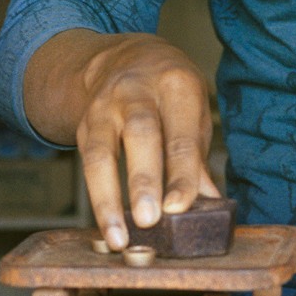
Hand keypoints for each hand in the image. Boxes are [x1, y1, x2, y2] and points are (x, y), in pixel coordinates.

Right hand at [63, 33, 220, 248]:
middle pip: (140, 135)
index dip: (180, 173)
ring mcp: (105, 107)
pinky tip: (106, 226)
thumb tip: (211, 208)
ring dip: (108, 198)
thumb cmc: (168, 94)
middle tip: (148, 220)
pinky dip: (97, 198)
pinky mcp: (84, 125)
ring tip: (118, 237)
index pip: (181, 134)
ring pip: (101, 152)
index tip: (179, 207)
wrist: (124, 58)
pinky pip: (85, 163)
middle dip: (143, 180)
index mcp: (176, 85)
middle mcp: (137, 91)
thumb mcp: (192, 113)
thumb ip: (197, 161)